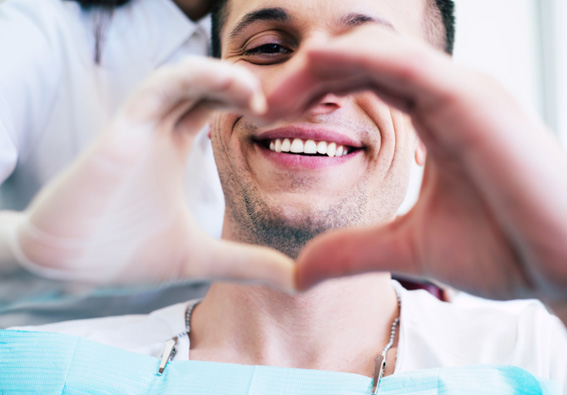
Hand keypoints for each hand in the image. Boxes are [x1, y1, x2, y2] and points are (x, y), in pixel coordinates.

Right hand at [7, 56, 293, 288]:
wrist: (66, 269)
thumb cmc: (123, 258)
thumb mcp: (202, 259)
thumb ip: (248, 265)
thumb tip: (298, 281)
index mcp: (173, 147)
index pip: (214, 105)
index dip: (247, 102)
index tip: (282, 116)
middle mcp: (157, 129)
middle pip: (205, 85)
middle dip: (244, 85)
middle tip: (281, 103)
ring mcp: (140, 126)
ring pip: (184, 78)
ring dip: (224, 76)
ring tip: (258, 95)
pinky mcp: (123, 129)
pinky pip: (160, 87)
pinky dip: (194, 78)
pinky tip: (232, 90)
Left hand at [269, 26, 566, 315]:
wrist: (561, 268)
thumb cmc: (502, 249)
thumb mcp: (406, 248)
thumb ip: (352, 251)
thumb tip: (298, 273)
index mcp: (432, 119)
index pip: (361, 83)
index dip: (313, 93)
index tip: (271, 117)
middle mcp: (445, 96)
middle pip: (360, 63)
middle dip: (306, 79)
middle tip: (262, 105)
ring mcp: (461, 91)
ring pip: (378, 52)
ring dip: (321, 65)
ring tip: (277, 93)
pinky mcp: (473, 99)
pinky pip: (407, 63)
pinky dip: (360, 57)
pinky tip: (318, 64)